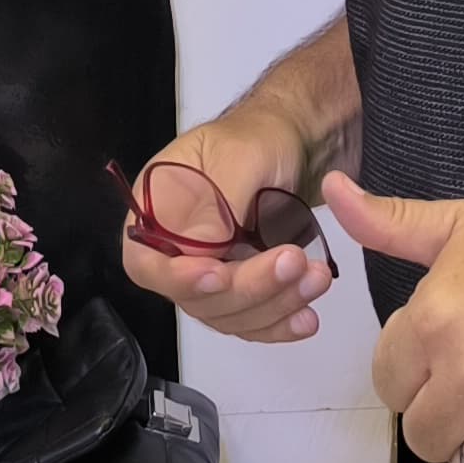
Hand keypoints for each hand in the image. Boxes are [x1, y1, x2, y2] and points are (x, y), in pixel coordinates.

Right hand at [119, 102, 333, 345]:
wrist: (289, 146)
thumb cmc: (256, 138)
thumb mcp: (238, 156)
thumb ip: (218, 203)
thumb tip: (202, 252)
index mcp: (156, 211)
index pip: (146, 262)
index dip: (177, 278)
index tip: (218, 274)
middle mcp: (174, 251)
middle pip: (195, 296)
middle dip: (248, 286)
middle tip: (294, 261)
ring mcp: (207, 275)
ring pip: (228, 314)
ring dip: (274, 304)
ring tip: (317, 278)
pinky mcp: (239, 290)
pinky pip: (251, 320)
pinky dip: (279, 324)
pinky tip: (306, 319)